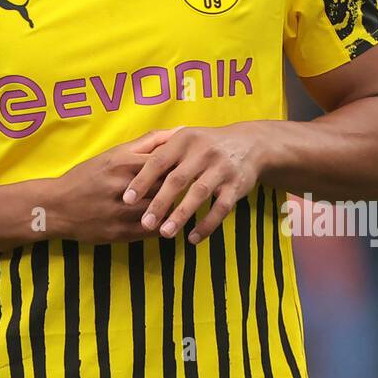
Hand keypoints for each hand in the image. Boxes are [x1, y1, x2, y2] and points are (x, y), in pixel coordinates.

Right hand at [47, 128, 180, 243]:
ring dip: (174, 209)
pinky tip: (164, 220)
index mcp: (123, 163)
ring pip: (162, 212)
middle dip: (181, 188)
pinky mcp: (121, 233)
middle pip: (167, 188)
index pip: (167, 162)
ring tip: (181, 205)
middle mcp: (124, 187)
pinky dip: (162, 226)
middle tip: (193, 186)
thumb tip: (182, 130)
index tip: (193, 167)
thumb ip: (150, 141)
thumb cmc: (89, 175)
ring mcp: (122, 213)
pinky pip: (152, 231)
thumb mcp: (115, 153)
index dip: (183, 166)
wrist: (57, 207)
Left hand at [121, 124, 266, 243]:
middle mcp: (203, 152)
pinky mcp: (236, 186)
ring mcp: (221, 168)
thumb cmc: (205, 144)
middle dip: (159, 203)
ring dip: (181, 215)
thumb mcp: (184, 138)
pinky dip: (207, 225)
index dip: (142, 180)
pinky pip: (220, 208)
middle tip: (144, 223)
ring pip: (198, 194)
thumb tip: (128, 168)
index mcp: (184, 139)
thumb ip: (159, 149)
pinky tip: (192, 238)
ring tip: (164, 233)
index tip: (127, 199)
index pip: (158, 160)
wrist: (250, 144)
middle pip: (177, 179)